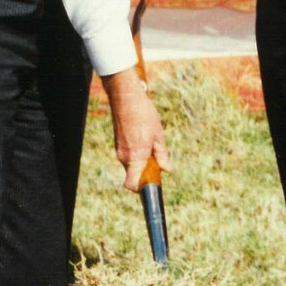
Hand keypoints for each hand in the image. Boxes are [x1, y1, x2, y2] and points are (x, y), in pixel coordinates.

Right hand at [102, 66, 171, 190]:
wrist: (126, 97)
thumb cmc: (143, 114)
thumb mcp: (158, 135)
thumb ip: (162, 154)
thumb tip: (167, 169)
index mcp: (135, 157)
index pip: (131, 184)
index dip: (141, 188)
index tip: (152, 183)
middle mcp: (124, 156)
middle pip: (134, 174)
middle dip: (146, 171)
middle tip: (158, 158)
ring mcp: (119, 149)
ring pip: (132, 163)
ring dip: (142, 159)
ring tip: (152, 142)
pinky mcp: (118, 142)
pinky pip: (129, 154)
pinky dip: (137, 152)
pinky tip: (144, 136)